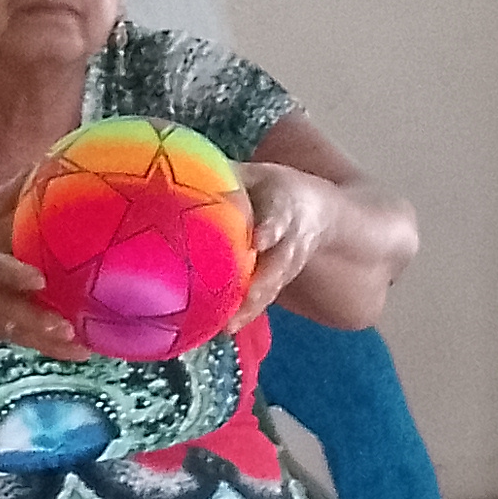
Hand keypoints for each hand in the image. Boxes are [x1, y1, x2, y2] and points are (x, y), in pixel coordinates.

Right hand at [0, 179, 81, 358]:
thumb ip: (6, 196)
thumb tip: (41, 163)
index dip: (13, 275)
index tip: (39, 280)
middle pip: (7, 312)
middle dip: (36, 323)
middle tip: (66, 330)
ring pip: (17, 334)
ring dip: (48, 344)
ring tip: (81, 351)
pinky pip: (20, 342)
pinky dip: (46, 349)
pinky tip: (78, 353)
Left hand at [234, 161, 334, 318]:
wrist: (318, 214)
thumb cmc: (274, 189)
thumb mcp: (256, 175)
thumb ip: (226, 176)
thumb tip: (178, 167)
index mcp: (284, 205)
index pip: (280, 217)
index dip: (271, 229)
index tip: (260, 241)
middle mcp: (290, 239)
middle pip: (280, 263)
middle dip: (263, 281)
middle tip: (245, 297)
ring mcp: (286, 266)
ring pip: (272, 288)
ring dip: (252, 307)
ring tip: (229, 325)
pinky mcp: (276, 283)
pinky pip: (262, 302)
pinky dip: (245, 316)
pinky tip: (222, 330)